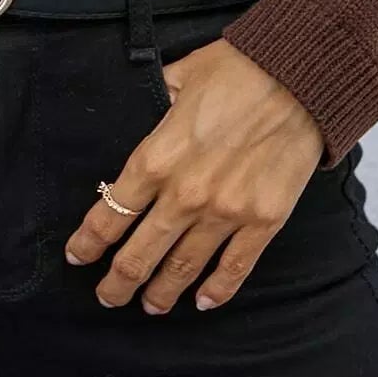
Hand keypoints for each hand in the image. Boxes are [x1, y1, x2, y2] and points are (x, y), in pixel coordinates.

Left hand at [63, 36, 324, 312]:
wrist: (299, 77)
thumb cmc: (238, 70)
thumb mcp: (178, 77)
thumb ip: (152, 102)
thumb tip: (139, 110)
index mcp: (157, 157)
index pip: (110, 213)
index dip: (89, 241)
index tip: (78, 255)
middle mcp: (185, 194)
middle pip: (139, 253)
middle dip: (117, 282)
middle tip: (107, 297)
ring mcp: (226, 212)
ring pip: (182, 267)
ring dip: (160, 292)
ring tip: (149, 306)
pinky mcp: (263, 221)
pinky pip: (234, 268)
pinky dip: (216, 290)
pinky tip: (202, 301)